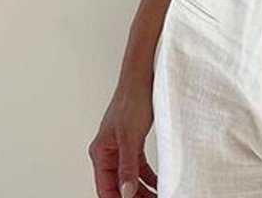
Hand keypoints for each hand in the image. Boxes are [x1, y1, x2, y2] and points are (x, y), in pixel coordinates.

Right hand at [88, 79, 157, 196]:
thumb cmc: (132, 98)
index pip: (106, 188)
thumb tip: (125, 192)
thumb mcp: (130, 137)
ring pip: (131, 177)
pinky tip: (160, 183)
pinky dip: (149, 176)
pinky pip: (140, 166)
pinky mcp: (134, 142)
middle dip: (134, 197)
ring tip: (158, 197)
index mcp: (101, 152)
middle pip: (119, 185)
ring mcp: (122, 147)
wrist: (143, 76)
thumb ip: (127, 166)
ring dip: (143, 189)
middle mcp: (109, 152)